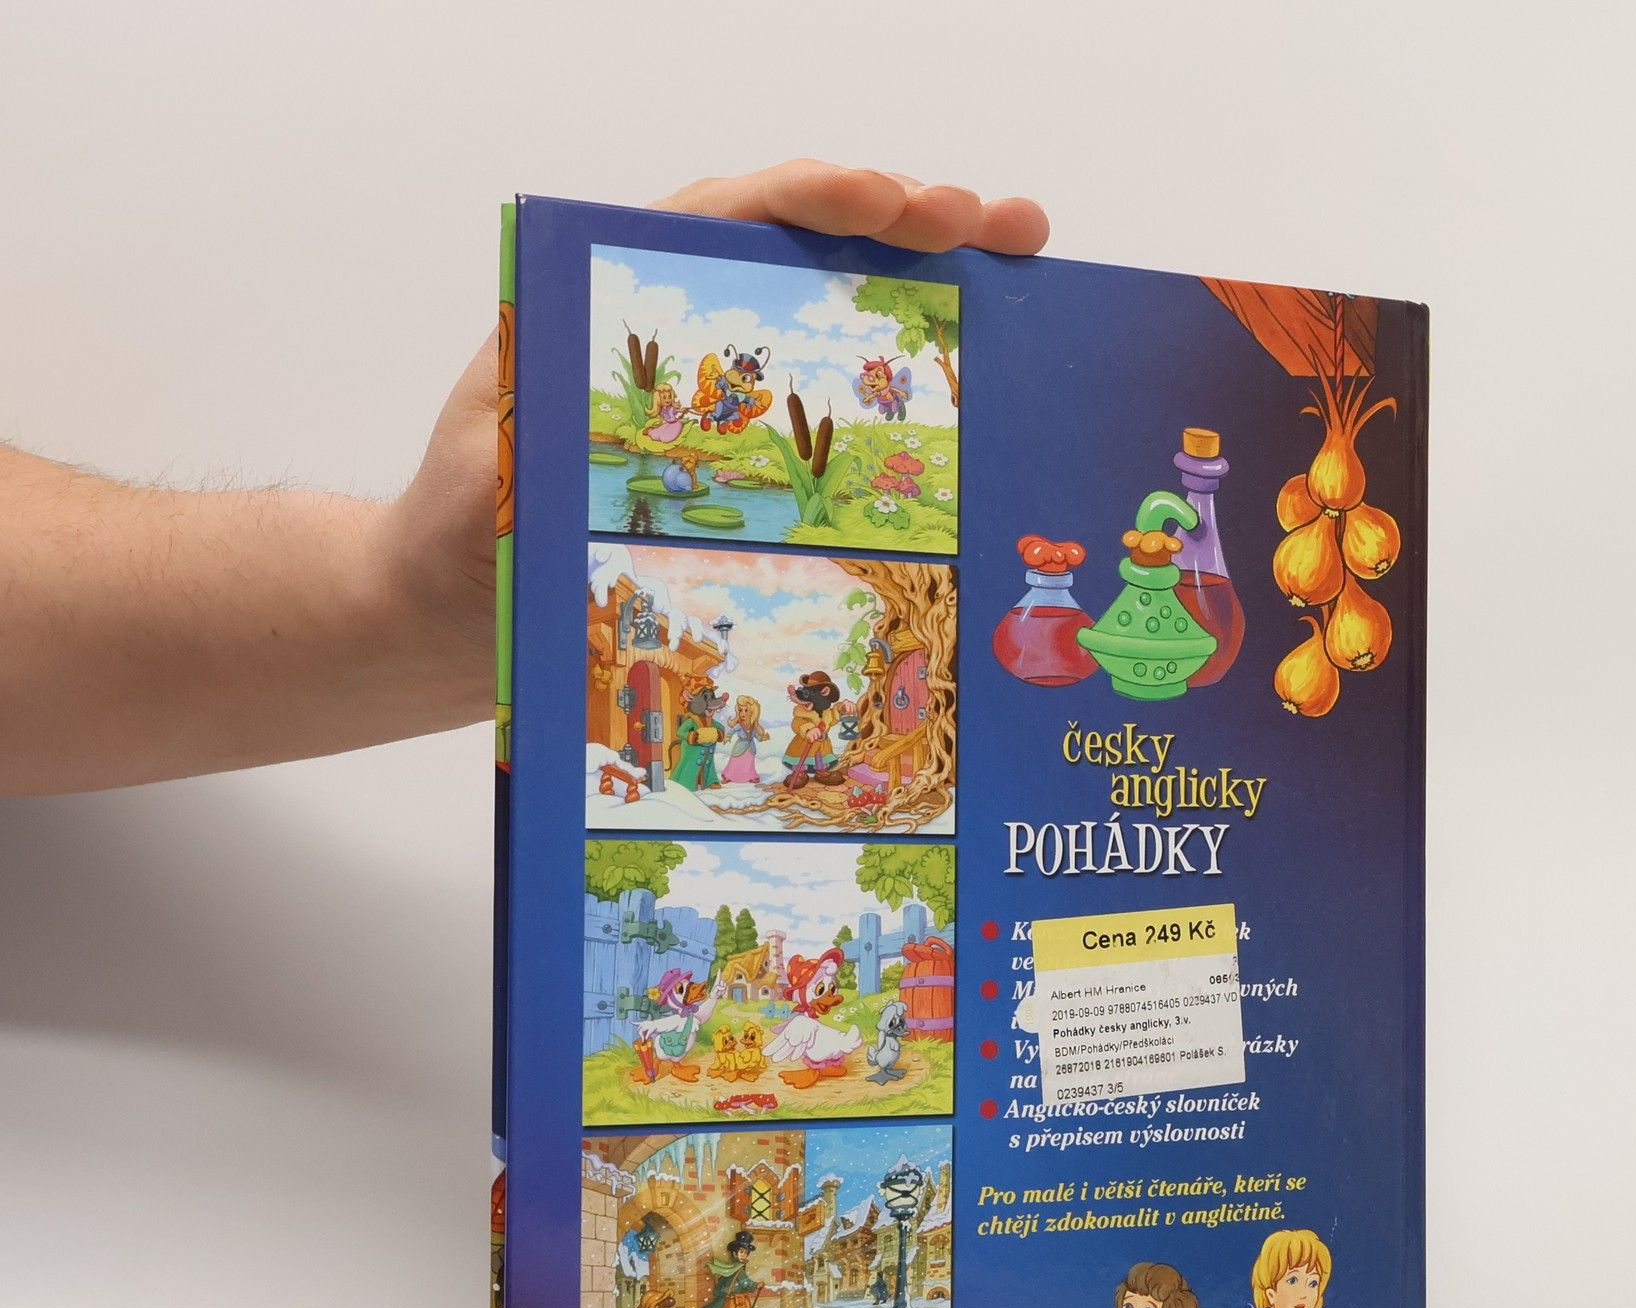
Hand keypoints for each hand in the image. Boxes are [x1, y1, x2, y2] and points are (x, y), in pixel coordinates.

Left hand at [390, 162, 1048, 715]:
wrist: (455, 618)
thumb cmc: (462, 549)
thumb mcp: (486, 491)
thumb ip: (529, 451)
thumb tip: (587, 429)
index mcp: (611, 304)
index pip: (725, 220)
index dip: (816, 200)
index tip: (894, 205)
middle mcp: (675, 332)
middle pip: (803, 246)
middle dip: (908, 222)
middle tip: (1003, 229)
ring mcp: (717, 397)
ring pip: (830, 312)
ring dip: (927, 287)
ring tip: (1019, 271)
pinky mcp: (743, 459)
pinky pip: (833, 407)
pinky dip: (906, 382)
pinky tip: (976, 385)